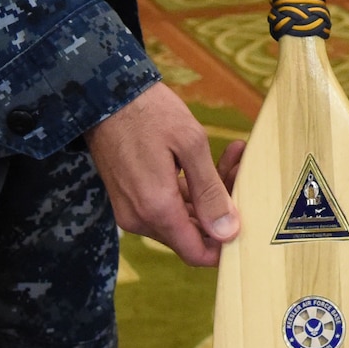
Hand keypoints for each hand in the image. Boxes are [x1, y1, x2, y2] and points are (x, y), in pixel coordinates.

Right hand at [86, 82, 240, 266]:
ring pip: (180, 218)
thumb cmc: (149, 112)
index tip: (245, 216)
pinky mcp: (127, 196)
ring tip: (231, 156)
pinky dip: (187, 189)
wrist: (103, 94)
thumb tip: (228, 232)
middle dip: (220, 208)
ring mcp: (130, 208)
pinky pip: (163, 206)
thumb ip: (210, 191)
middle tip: (240, 168)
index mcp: (157, 208)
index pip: (196, 253)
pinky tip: (205, 160)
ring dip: (206, 195)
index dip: (224, 244)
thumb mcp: (190, 143)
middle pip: (191, 233)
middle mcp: (139, 217)